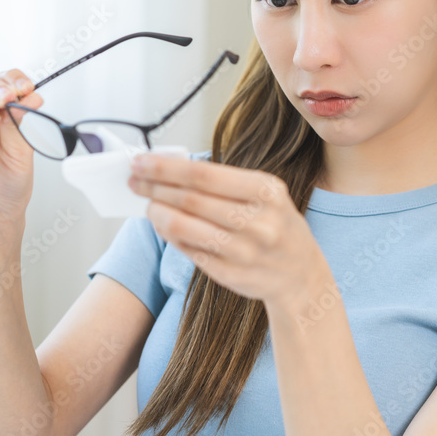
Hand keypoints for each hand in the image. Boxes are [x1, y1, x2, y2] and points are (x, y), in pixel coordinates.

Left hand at [127, 154, 326, 307]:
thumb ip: (223, 181)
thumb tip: (170, 168)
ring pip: (183, 227)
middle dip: (154, 187)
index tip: (141, 161)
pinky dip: (170, 236)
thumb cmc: (276, 223)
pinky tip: (164, 226)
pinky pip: (189, 251)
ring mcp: (244, 252)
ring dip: (157, 213)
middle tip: (134, 180)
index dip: (166, 167)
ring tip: (147, 204)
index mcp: (266, 191)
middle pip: (190, 199)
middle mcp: (258, 222)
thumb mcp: (265, 193)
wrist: (301, 274)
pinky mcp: (230, 275)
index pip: (204, 174)